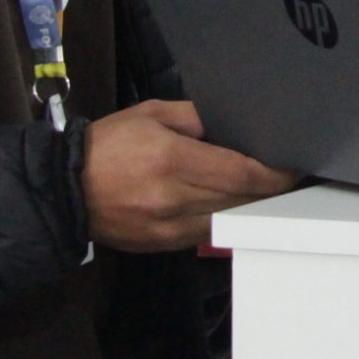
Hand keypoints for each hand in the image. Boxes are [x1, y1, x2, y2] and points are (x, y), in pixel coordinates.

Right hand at [82, 100, 297, 251]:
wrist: (64, 190)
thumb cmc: (107, 145)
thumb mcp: (151, 114)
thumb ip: (196, 117)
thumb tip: (235, 124)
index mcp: (172, 160)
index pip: (241, 173)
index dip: (275, 173)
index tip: (294, 166)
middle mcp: (174, 198)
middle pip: (241, 198)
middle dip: (271, 188)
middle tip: (292, 175)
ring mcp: (169, 227)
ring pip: (229, 218)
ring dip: (253, 206)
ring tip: (271, 190)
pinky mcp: (164, 244)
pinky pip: (208, 232)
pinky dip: (226, 218)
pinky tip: (236, 205)